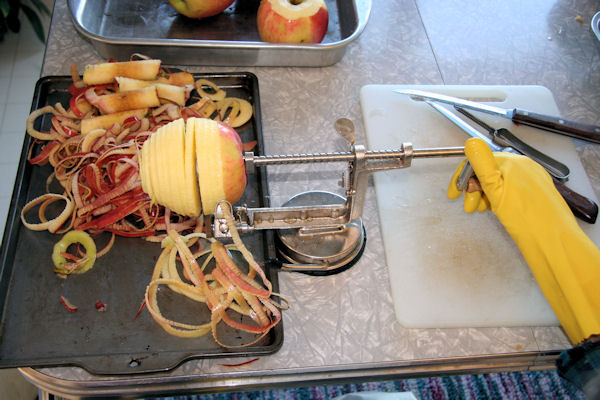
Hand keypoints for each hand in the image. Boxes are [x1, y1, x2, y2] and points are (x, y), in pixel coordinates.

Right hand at [448, 138, 599, 344]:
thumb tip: (469, 140)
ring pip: (494, 184)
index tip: (453, 194)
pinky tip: (492, 213)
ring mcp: (529, 184)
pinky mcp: (531, 198)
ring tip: (479, 211)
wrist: (555, 249)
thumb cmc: (528, 223)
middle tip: (468, 206)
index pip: (481, 160)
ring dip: (481, 196)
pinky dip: (493, 202)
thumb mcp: (499, 191)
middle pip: (487, 171)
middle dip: (473, 188)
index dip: (464, 176)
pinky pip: (504, 193)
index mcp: (516, 164)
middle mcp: (524, 170)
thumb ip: (482, 165)